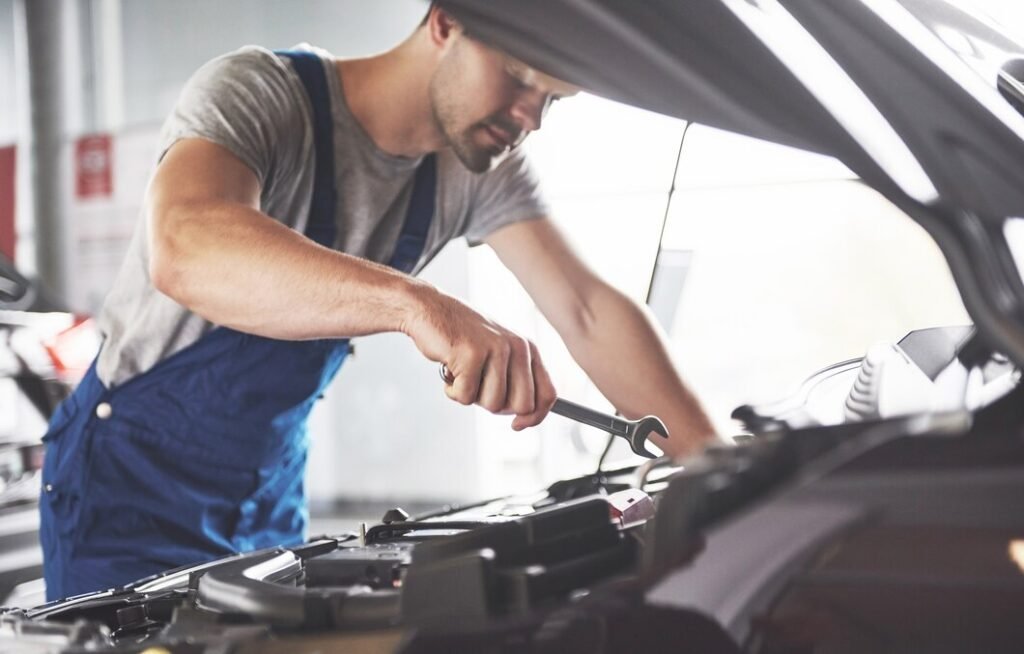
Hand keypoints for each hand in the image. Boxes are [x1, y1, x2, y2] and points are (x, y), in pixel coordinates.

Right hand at [402, 285, 555, 428]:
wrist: (428, 309)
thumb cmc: (462, 336)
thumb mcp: (498, 353)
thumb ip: (516, 379)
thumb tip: (525, 417)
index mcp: (527, 348)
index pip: (548, 394)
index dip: (534, 417)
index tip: (516, 425)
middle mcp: (517, 347)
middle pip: (522, 406)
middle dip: (497, 407)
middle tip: (478, 389)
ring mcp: (495, 349)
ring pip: (493, 404)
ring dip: (472, 396)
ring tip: (462, 373)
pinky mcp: (471, 354)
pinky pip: (466, 396)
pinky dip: (453, 391)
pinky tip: (449, 370)